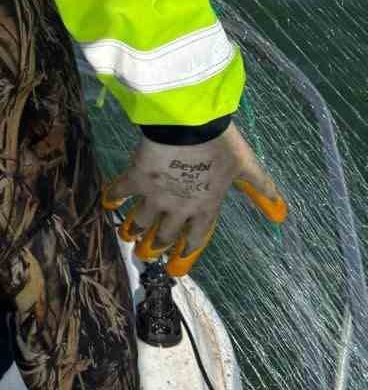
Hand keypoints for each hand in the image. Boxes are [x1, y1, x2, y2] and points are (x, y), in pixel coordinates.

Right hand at [102, 123, 286, 276]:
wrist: (188, 125)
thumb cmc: (221, 145)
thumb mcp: (246, 167)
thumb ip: (261, 189)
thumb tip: (282, 214)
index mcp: (205, 207)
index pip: (196, 237)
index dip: (187, 250)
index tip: (178, 263)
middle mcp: (179, 208)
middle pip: (165, 236)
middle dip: (157, 247)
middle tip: (148, 254)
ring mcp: (155, 196)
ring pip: (140, 222)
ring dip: (133, 231)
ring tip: (127, 236)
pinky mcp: (136, 179)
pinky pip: (120, 192)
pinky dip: (113, 197)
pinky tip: (107, 202)